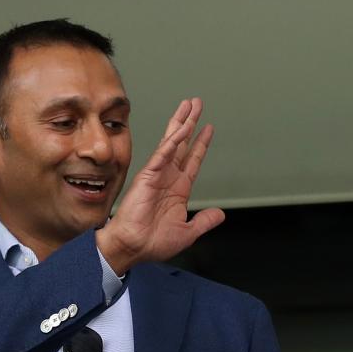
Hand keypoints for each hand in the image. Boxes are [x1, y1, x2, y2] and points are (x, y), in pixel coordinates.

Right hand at [96, 97, 223, 273]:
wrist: (133, 247)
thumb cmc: (153, 242)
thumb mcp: (187, 232)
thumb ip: (204, 221)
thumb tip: (220, 214)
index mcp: (178, 190)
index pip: (192, 160)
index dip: (201, 144)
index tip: (208, 128)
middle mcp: (168, 178)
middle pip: (182, 144)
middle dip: (190, 123)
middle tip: (197, 104)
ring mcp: (158, 175)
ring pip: (172, 143)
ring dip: (181, 123)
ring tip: (189, 106)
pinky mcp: (148, 176)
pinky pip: (162, 154)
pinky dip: (172, 141)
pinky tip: (181, 128)